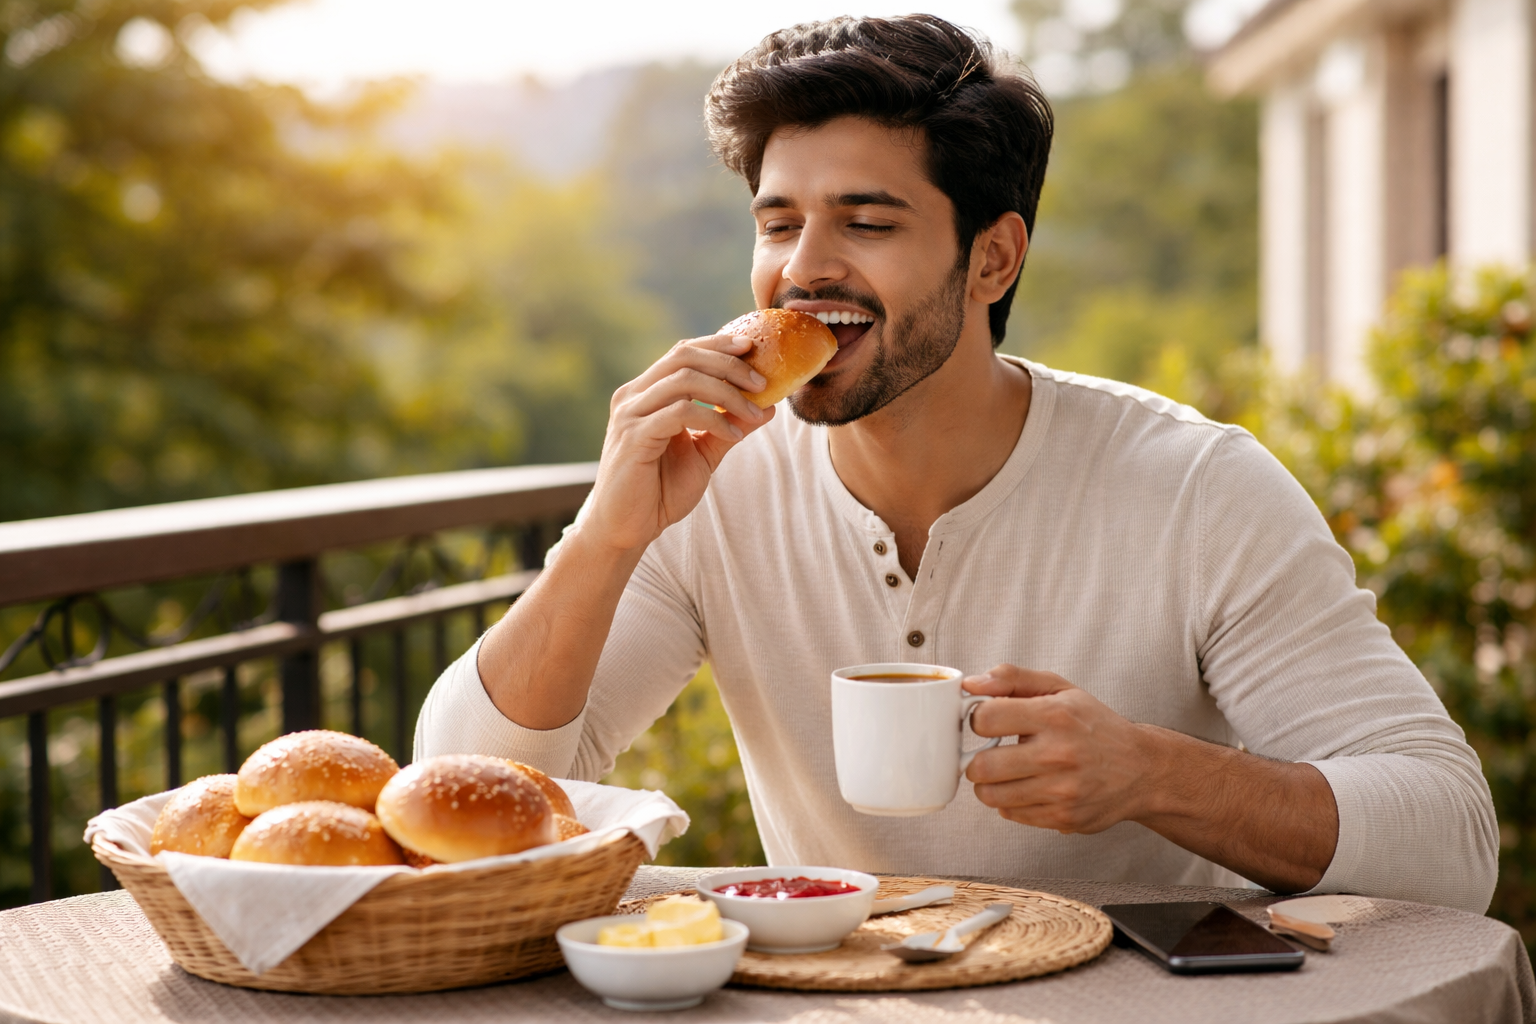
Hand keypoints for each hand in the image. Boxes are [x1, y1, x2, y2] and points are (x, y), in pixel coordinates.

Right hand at [583, 333, 773, 552]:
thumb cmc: (659, 491)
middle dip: (728, 364)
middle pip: (684, 357)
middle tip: (762, 380)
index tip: (753, 348)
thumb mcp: (703, 454)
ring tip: (754, 412)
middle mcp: (633, 396)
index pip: (683, 352)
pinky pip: (680, 413)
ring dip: (727, 393)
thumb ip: (729, 427)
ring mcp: (630, 414)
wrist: (625, 529)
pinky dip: (713, 418)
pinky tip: (733, 434)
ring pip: (684, 380)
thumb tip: (768, 406)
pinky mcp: (633, 436)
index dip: (718, 345)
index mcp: (646, 393)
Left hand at [963, 665, 1154, 833]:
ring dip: (990, 784)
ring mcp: (1061, 791)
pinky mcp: (1063, 818)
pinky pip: (1011, 814)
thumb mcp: (1060, 689)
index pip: (985, 719)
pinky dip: (1011, 801)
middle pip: (981, 766)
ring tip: (1007, 772)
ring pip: (990, 795)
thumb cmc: (1095, 725)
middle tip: (990, 753)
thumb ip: (1012, 678)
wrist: (1142, 770)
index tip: (987, 722)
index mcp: (1055, 716)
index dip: (977, 719)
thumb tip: (970, 683)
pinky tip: (1028, 787)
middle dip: (977, 759)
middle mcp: (1058, 755)